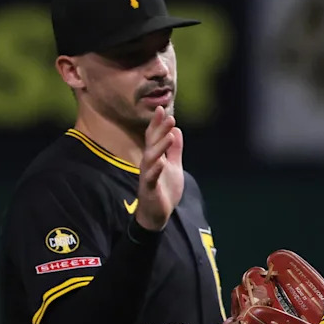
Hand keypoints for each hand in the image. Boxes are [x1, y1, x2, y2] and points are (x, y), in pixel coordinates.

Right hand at [135, 107, 184, 230]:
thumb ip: (175, 150)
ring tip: (168, 135)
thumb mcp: (174, 166)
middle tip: (168, 116)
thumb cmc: (164, 189)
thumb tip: (176, 130)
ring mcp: (147, 176)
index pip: (154, 137)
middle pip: (152, 144)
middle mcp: (149, 164)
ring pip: (151, 158)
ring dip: (159, 146)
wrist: (157, 214)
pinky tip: (162, 162)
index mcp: (155, 158)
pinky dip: (156, 169)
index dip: (158, 124)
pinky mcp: (149, 189)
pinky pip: (151, 177)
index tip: (162, 109)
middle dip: (159, 130)